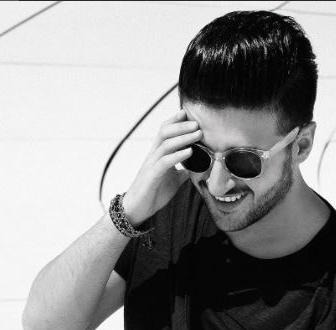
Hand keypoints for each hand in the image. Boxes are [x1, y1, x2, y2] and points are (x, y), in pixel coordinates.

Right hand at [122, 108, 201, 224]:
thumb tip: (198, 167)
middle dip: (181, 126)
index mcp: (158, 155)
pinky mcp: (152, 176)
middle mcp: (153, 156)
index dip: (175, 121)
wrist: (138, 209)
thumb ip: (183, 172)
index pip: (165, 132)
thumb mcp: (173, 180)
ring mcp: (151, 165)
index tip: (188, 114)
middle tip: (197, 123)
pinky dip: (178, 156)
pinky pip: (165, 162)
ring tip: (198, 134)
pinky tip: (189, 152)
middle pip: (165, 132)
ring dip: (183, 138)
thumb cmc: (154, 193)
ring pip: (166, 145)